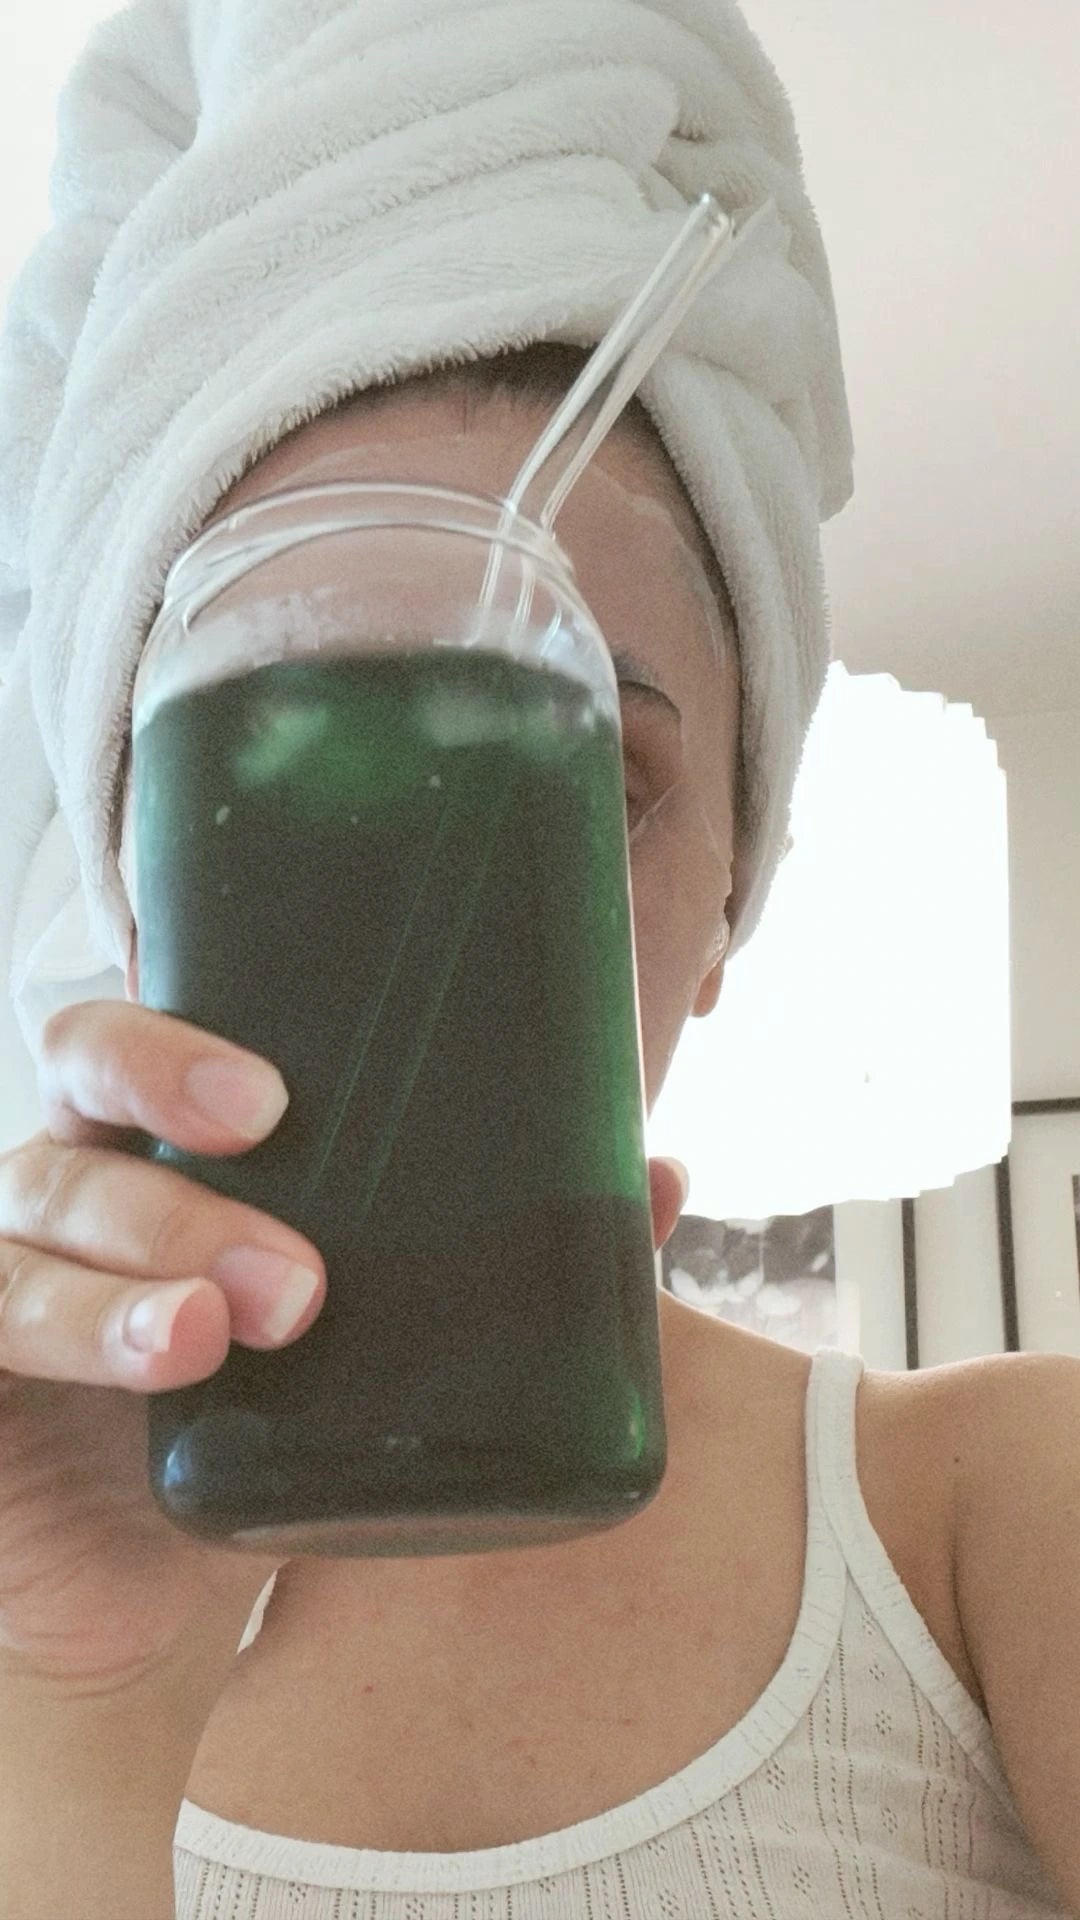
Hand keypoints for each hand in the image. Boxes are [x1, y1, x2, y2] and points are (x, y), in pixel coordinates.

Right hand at [0, 995, 689, 1695]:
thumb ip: (506, 1251)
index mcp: (166, 1141)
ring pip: (41, 1201)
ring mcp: (14, 1262)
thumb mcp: (384, 1331)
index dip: (184, 1033)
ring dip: (145, 1244)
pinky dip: (73, 1324)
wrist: (156, 1588)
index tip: (281, 1090)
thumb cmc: (275, 1419)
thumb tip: (659, 1176)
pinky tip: (162, 1359)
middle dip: (169, 1094)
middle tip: (275, 1145)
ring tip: (244, 1314)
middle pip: (79, 1074)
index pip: (145, 1032)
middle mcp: (76, 1177)